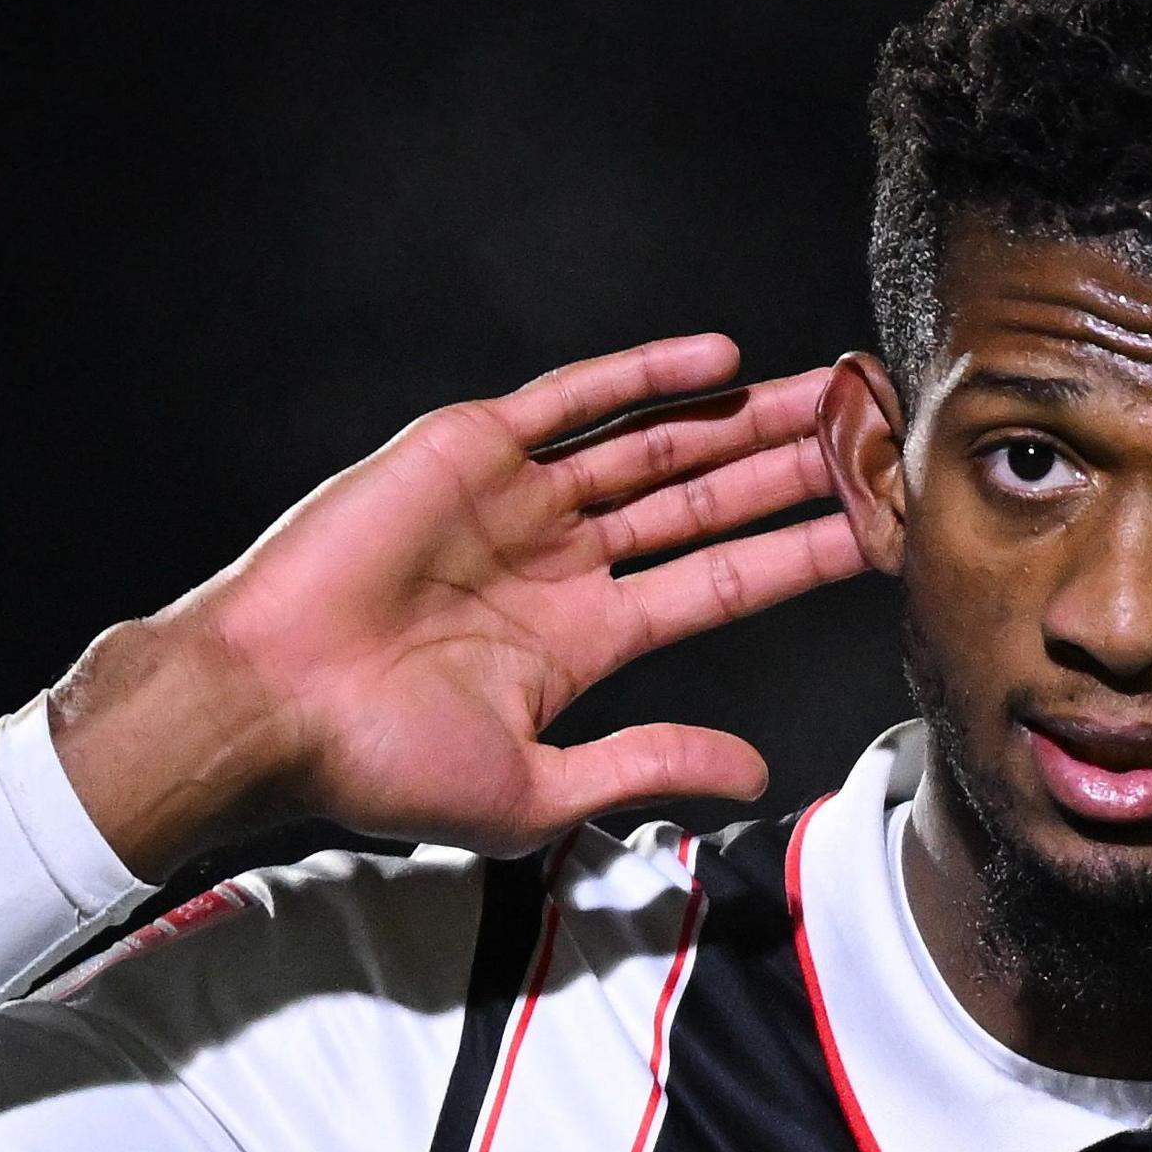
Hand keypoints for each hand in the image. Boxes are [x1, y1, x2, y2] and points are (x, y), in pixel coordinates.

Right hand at [53, 334, 865, 871]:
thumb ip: (649, 765)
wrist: (270, 708)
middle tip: (877, 439)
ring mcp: (519, 500)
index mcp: (583, 638)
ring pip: (656, 444)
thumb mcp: (539, 789)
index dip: (801, 556)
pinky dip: (643, 376)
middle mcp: (562, 560)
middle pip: (707, 503)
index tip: (881, 533)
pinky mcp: (468, 449)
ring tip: (827, 392)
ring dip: (742, 418)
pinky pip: (572, 400)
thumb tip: (756, 776)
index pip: (722, 584)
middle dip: (793, 472)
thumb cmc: (380, 766)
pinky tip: (718, 362)